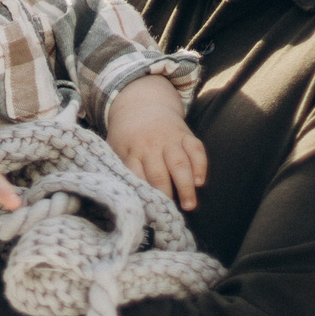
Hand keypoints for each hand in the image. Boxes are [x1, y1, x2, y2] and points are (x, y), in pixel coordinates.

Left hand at [107, 74, 206, 209]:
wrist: (142, 102)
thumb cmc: (126, 134)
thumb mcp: (114, 147)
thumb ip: (118, 167)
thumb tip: (120, 195)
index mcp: (130, 150)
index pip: (136, 175)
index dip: (141, 193)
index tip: (145, 211)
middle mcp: (150, 144)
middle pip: (158, 173)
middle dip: (165, 194)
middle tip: (169, 213)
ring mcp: (169, 139)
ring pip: (180, 163)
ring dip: (185, 185)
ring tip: (189, 205)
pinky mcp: (185, 134)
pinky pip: (196, 149)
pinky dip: (200, 165)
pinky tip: (200, 182)